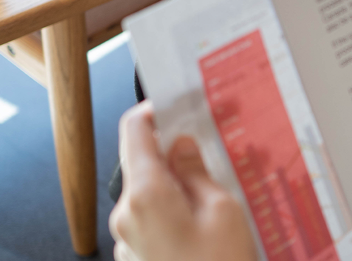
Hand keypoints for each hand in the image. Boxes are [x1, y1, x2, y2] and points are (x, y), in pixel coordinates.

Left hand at [109, 101, 257, 260]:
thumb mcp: (223, 211)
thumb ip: (198, 173)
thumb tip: (183, 146)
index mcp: (146, 195)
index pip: (134, 131)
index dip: (155, 112)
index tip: (178, 106)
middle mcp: (127, 215)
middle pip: (143, 163)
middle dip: (175, 153)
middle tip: (211, 151)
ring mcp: (128, 239)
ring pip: (150, 193)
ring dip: (178, 186)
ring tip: (216, 196)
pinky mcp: (137, 256)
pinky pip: (153, 220)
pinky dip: (175, 212)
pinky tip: (205, 223)